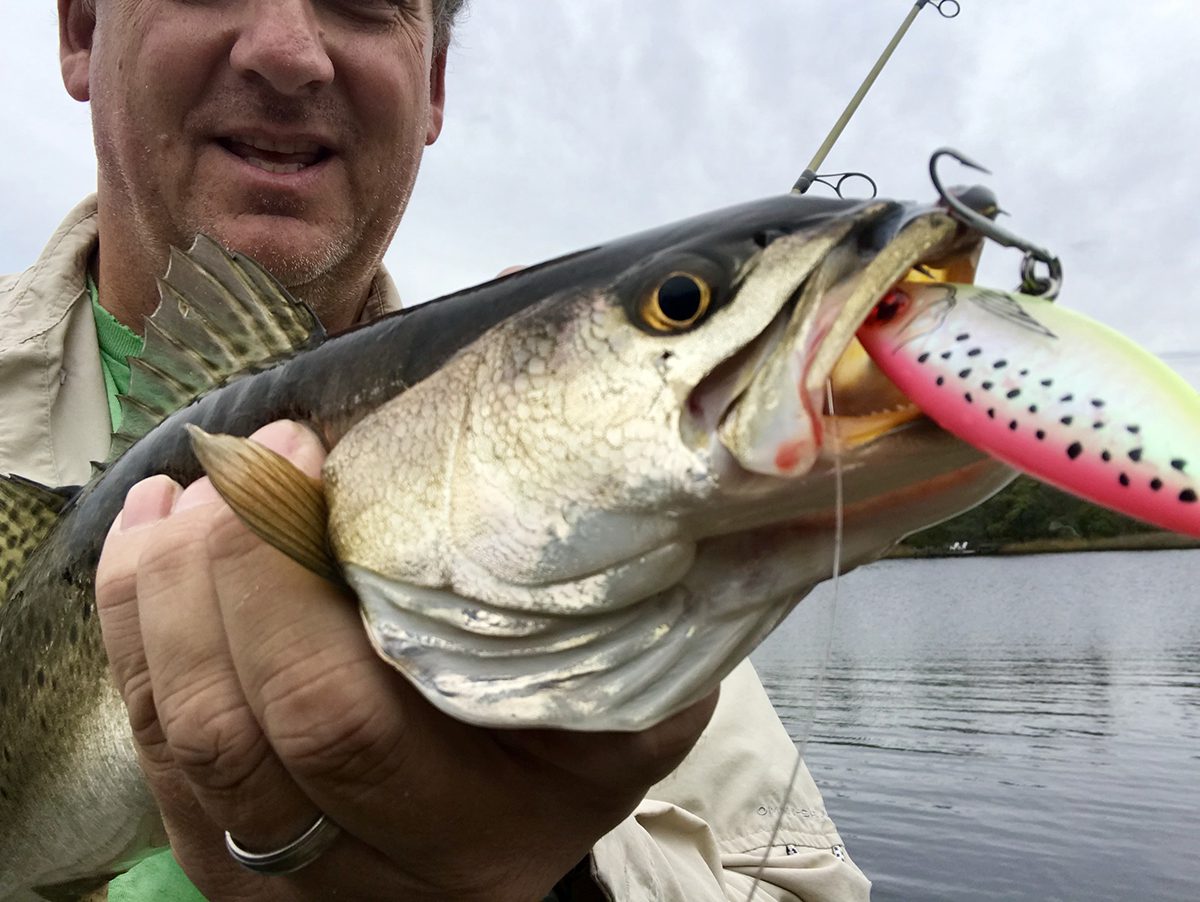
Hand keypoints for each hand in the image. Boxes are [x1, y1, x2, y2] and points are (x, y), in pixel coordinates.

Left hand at [96, 420, 716, 900]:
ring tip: (188, 492)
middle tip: (249, 462)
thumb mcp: (638, 702)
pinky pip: (148, 748)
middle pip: (236, 732)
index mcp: (477, 837)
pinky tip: (150, 542)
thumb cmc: (585, 745)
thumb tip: (638, 493)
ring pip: (177, 740)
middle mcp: (365, 879)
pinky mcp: (218, 856)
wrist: (526, 831)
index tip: (304, 459)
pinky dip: (131, 631)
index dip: (285, 581)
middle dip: (217, 571)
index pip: (340, 721)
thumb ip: (636, 622)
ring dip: (159, 595)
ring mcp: (277, 879)